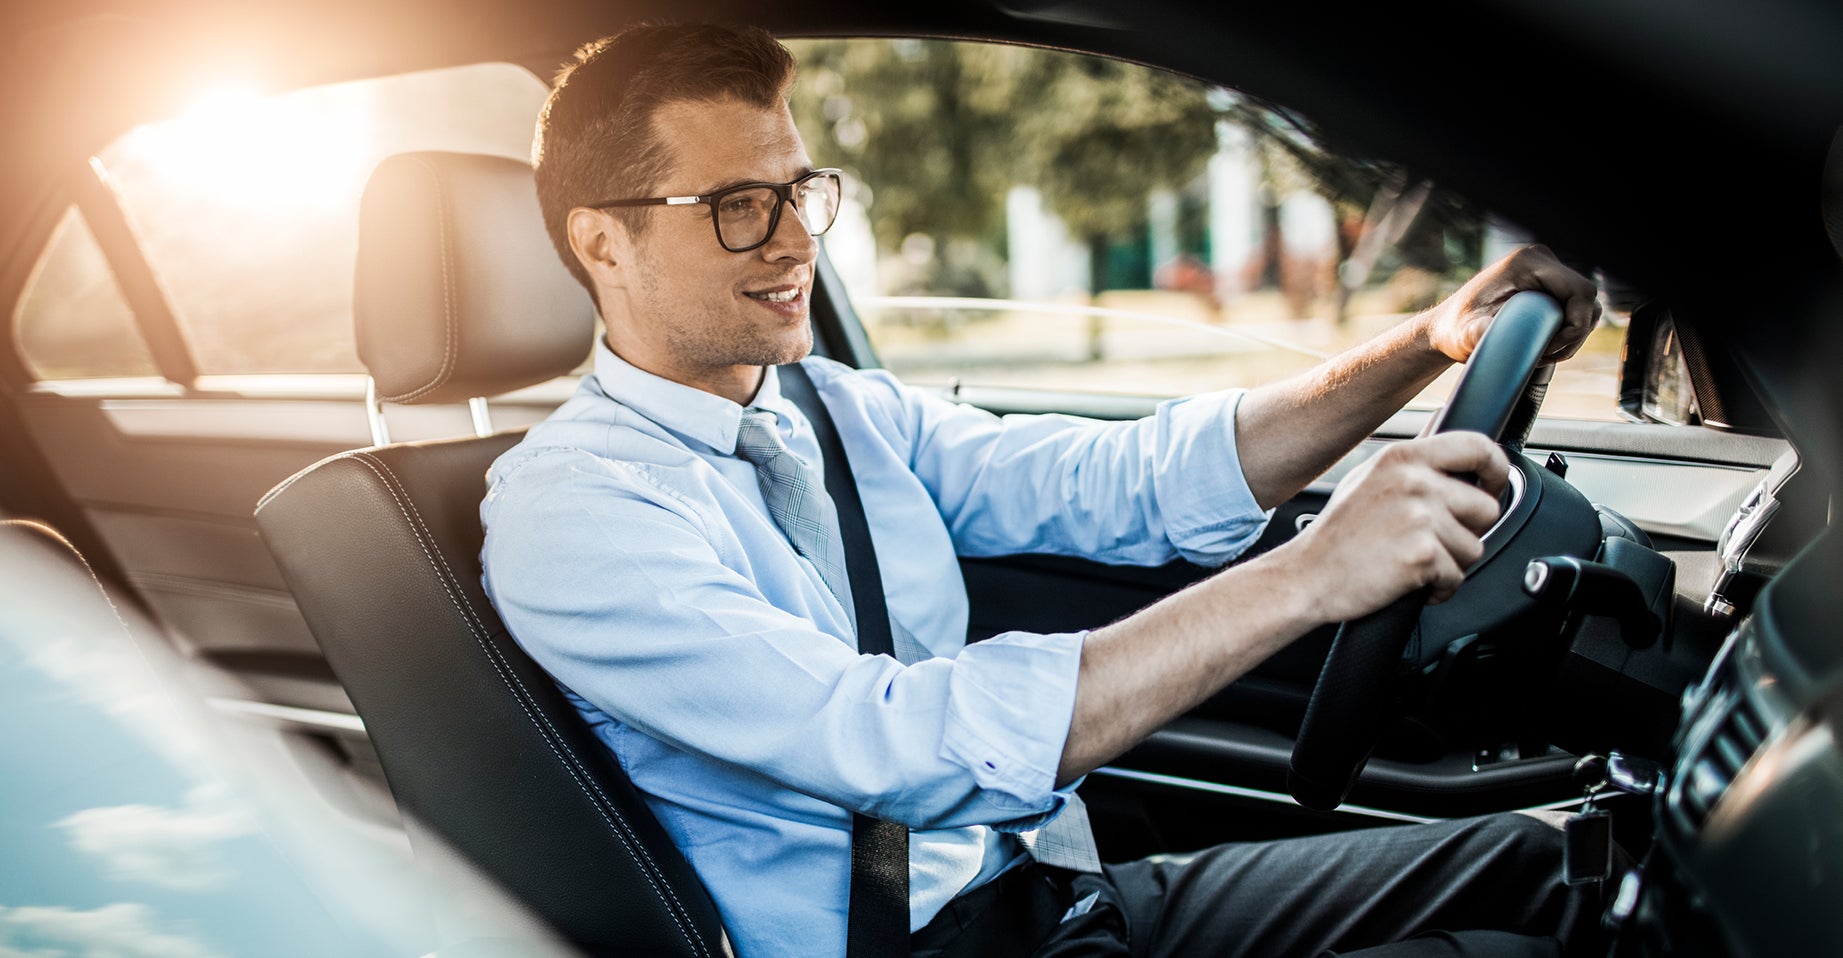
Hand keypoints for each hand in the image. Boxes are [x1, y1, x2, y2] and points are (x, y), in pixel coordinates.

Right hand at [1278, 433, 1509, 623]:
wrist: (1307, 575)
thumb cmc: (1337, 535)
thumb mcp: (1368, 478)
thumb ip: (1412, 464)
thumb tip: (1454, 454)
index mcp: (1403, 457)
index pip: (1478, 447)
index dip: (1497, 470)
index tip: (1493, 487)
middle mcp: (1414, 481)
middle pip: (1486, 507)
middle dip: (1468, 531)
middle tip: (1435, 541)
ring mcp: (1419, 517)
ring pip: (1474, 547)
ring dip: (1451, 562)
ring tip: (1414, 561)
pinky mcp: (1422, 554)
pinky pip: (1457, 576)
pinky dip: (1439, 588)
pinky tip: (1411, 580)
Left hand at [1422, 245, 1600, 364]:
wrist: (1450, 328)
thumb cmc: (1456, 330)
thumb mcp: (1464, 334)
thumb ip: (1475, 332)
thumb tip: (1483, 330)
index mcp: (1527, 263)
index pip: (1580, 291)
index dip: (1576, 324)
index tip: (1551, 348)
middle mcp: (1540, 260)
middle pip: (1586, 297)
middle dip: (1575, 332)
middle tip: (1547, 355)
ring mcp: (1545, 271)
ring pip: (1584, 304)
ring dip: (1573, 333)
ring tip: (1545, 353)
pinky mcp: (1547, 284)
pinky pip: (1574, 307)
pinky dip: (1568, 329)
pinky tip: (1547, 346)